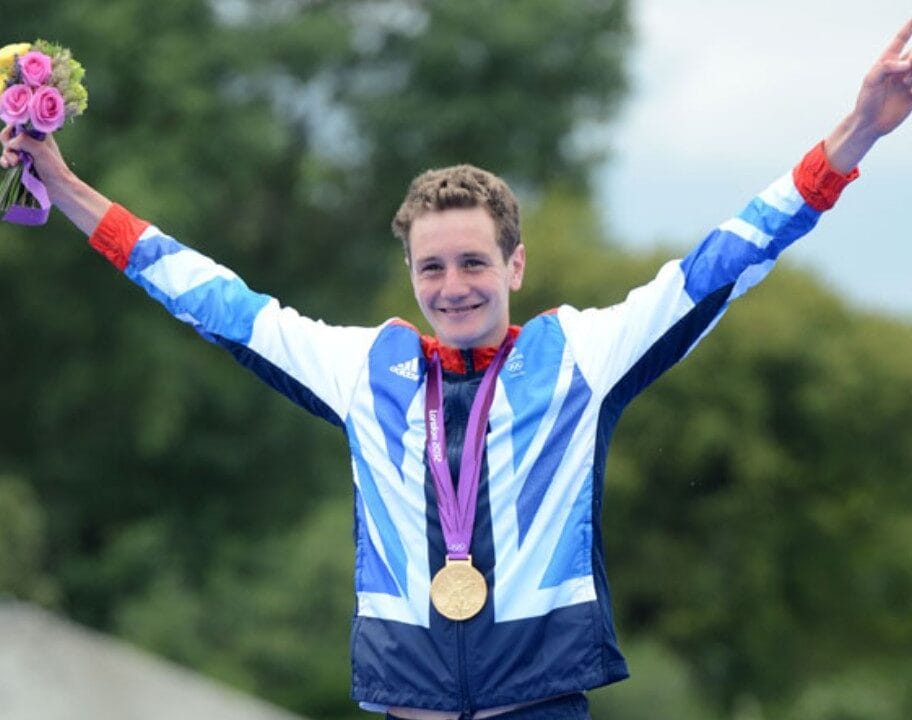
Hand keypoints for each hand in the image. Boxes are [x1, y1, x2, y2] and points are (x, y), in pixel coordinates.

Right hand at [0, 123, 66, 177]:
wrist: (60, 188)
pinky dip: (6, 160)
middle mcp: (33, 141)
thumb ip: (23, 141)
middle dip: (9, 145)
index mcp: (39, 133)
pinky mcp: (24, 163)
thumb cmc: (54, 168)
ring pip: (9, 148)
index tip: (12, 140)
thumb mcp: (40, 150)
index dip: (11, 130)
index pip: (18, 124)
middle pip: (11, 136)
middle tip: (15, 157)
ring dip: (7, 155)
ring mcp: (28, 152)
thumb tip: (10, 143)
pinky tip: (7, 165)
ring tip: (13, 164)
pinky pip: (9, 158)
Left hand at [824, 18, 911, 173]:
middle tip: (905, 74)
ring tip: (905, 86)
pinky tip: (909, 94)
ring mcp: (909, 79)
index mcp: (888, 62)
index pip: (901, 40)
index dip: (909, 27)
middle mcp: (901, 68)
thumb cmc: (865, 102)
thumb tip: (906, 63)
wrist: (870, 125)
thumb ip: (885, 67)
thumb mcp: (869, 82)